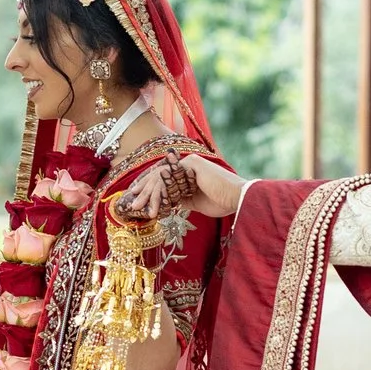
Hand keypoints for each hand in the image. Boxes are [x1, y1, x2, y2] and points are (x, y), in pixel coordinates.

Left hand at [119, 155, 244, 220]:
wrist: (237, 198)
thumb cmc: (221, 201)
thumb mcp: (195, 202)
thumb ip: (181, 199)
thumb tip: (166, 203)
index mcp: (188, 170)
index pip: (163, 178)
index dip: (149, 188)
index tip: (137, 198)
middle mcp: (186, 163)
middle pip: (159, 176)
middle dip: (144, 191)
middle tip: (133, 204)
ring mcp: (188, 161)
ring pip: (162, 177)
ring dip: (149, 194)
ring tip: (140, 208)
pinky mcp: (191, 164)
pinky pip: (170, 178)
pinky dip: (160, 192)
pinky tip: (154, 204)